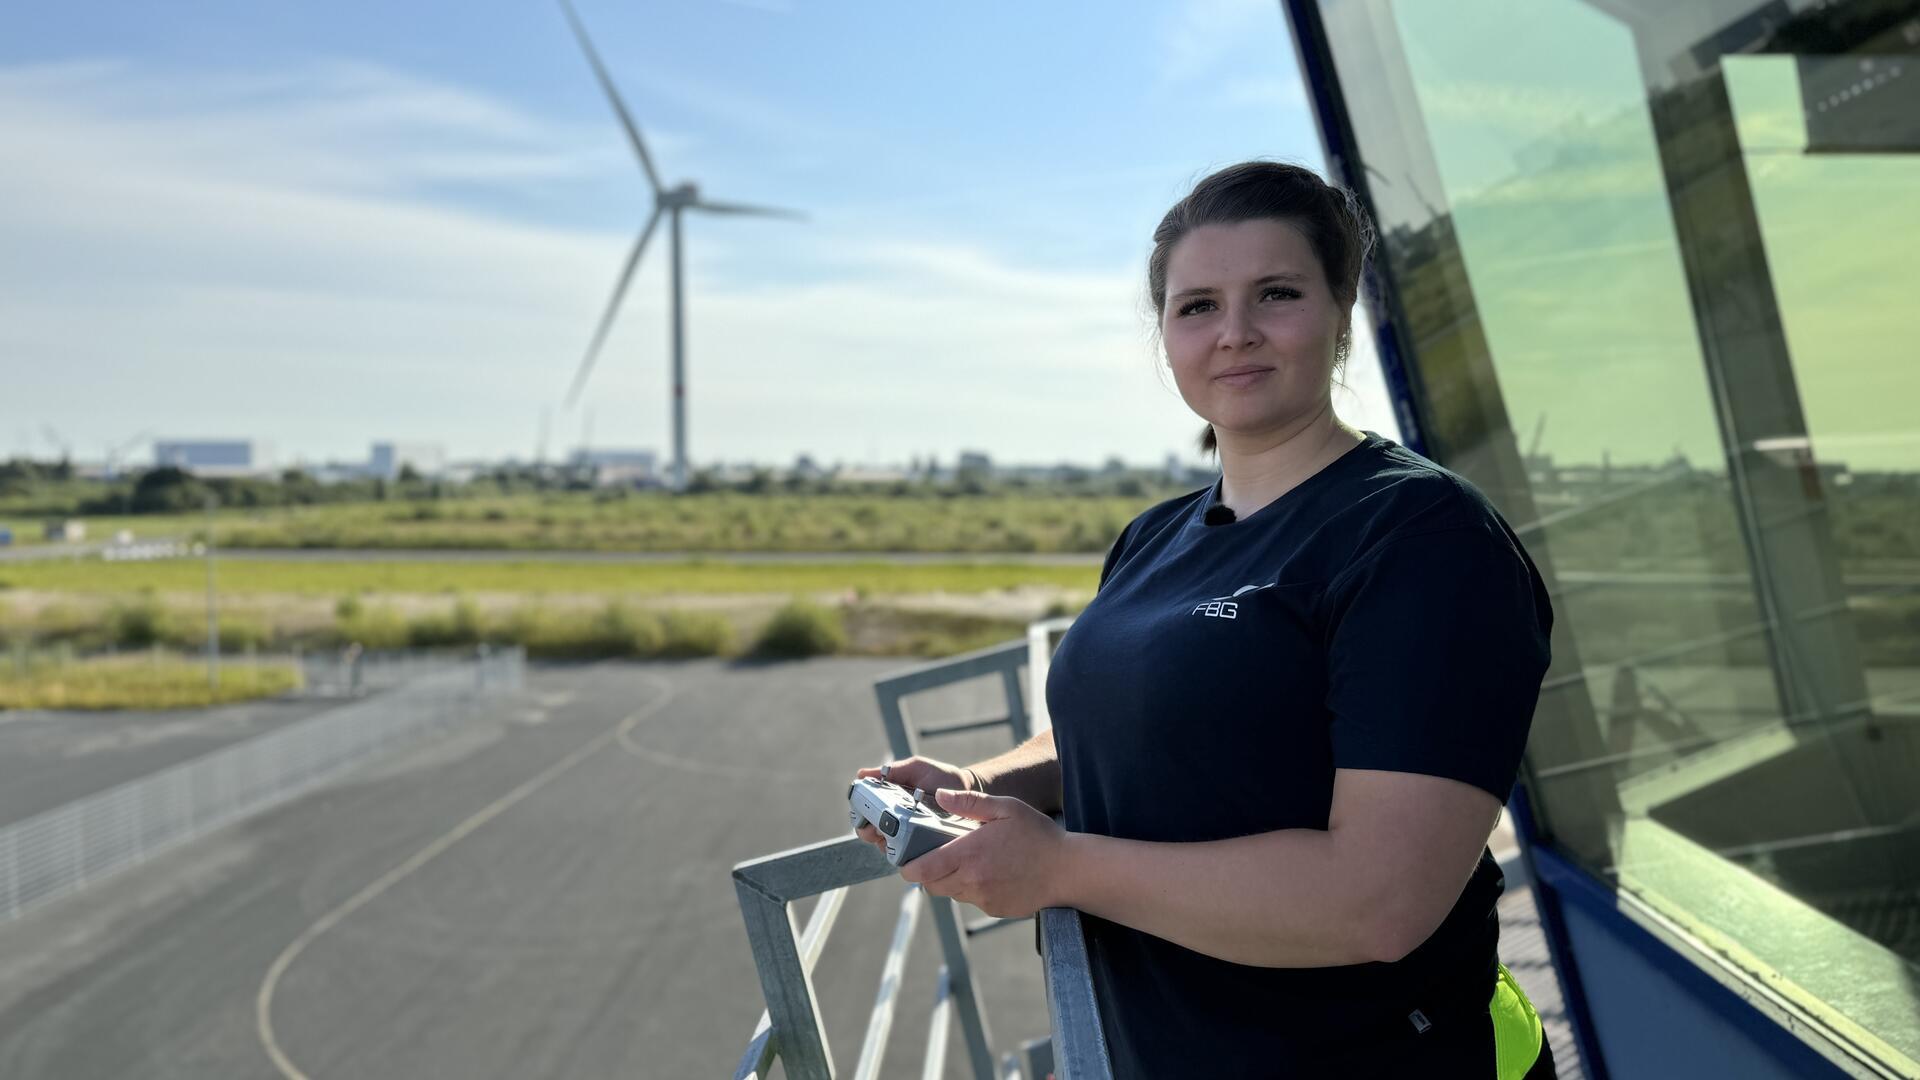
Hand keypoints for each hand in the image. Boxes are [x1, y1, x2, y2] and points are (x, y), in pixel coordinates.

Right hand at [851, 756, 972, 854]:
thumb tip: (862, 774)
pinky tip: (909, 842)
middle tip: (877, 826)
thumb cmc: (938, 777)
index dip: (860, 816)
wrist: (965, 789)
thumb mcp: (915, 768)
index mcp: (887, 803)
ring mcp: (907, 837)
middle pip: (870, 834)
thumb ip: (892, 771)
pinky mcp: (922, 848)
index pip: (864, 814)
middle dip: (868, 831)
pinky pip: (909, 855)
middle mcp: (894, 822)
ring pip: (886, 847)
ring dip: (885, 842)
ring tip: (894, 833)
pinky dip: (905, 851)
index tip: (863, 814)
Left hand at [898, 789, 1065, 919]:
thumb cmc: (1039, 835)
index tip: (905, 860)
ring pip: (951, 893)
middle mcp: (972, 880)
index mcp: (970, 854)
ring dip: (949, 880)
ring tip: (966, 861)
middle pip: (932, 885)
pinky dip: (972, 889)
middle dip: (927, 872)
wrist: (1068, 870)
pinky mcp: (994, 909)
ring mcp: (983, 898)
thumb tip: (941, 795)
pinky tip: (988, 873)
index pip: (923, 869)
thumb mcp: (1005, 808)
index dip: (908, 867)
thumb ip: (969, 802)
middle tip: (934, 856)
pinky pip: (972, 900)